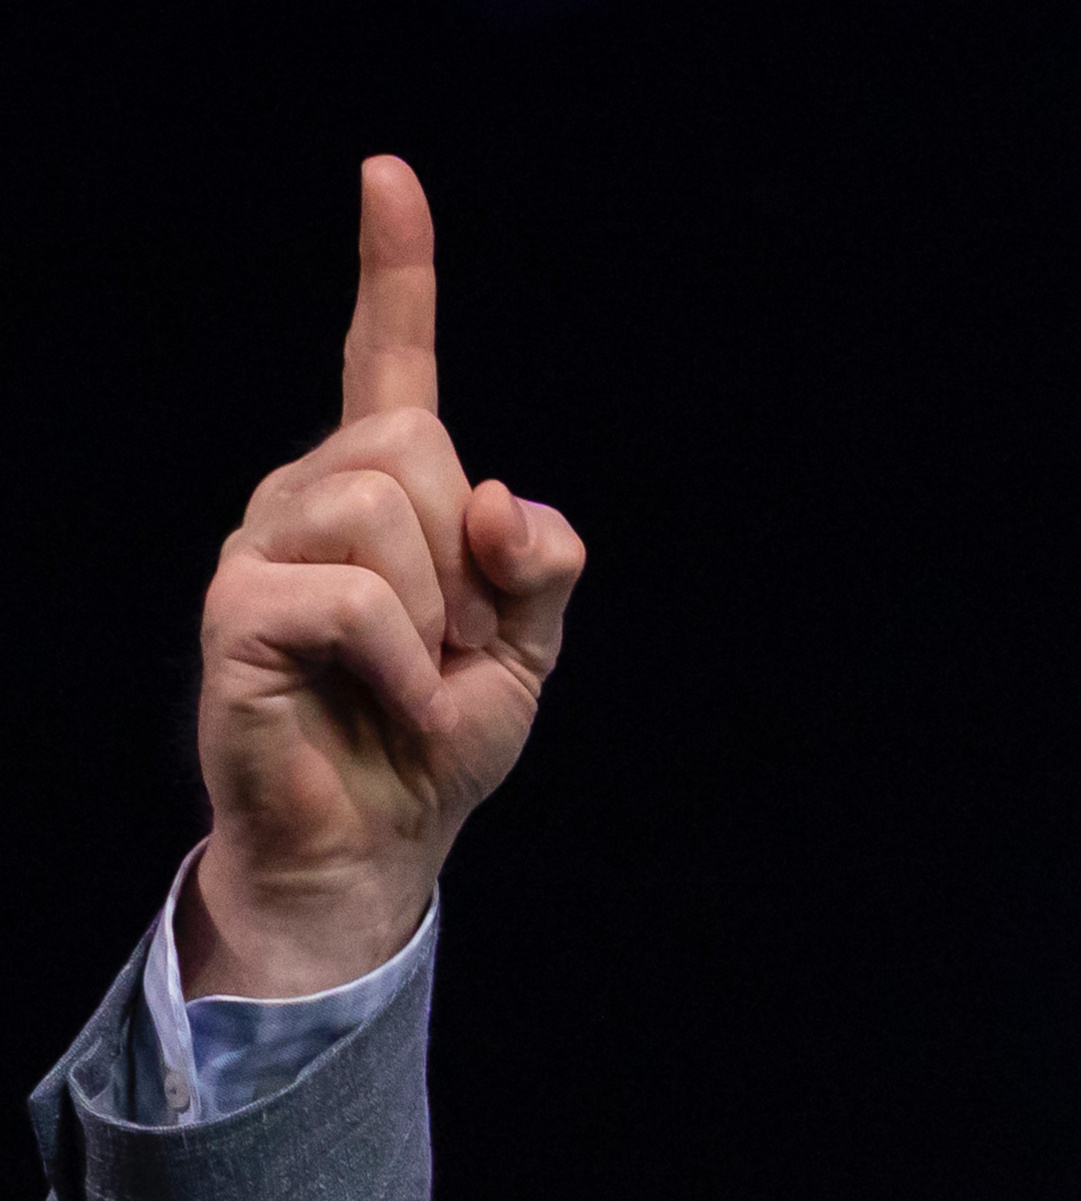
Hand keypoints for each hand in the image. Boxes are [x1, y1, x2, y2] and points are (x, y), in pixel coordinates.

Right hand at [183, 157, 584, 995]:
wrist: (374, 846)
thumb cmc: (434, 745)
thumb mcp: (525, 655)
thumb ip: (541, 573)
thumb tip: (507, 502)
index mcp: (383, 496)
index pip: (392, 366)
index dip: (397, 272)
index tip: (390, 177)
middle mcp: (310, 496)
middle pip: (417, 444)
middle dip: (464, 560)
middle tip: (443, 650)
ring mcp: (265, 545)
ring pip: (385, 507)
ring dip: (432, 617)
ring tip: (408, 680)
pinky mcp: (241, 608)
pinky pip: (357, 594)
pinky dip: (402, 663)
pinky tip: (386, 701)